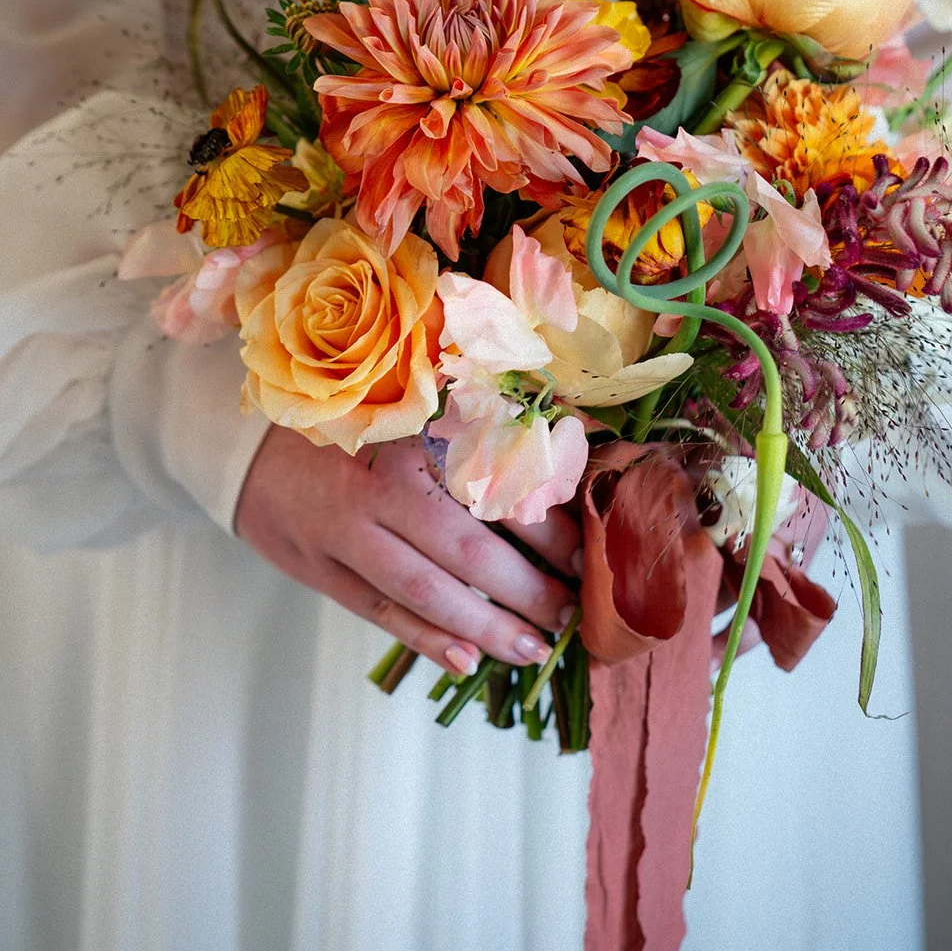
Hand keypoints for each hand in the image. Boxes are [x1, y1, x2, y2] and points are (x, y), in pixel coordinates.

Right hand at [234, 427, 582, 676]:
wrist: (250, 445)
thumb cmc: (350, 425)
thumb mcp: (414, 409)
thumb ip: (488, 428)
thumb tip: (573, 442)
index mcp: (411, 437)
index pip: (490, 489)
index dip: (545, 528)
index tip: (583, 555)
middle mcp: (380, 486)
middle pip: (464, 549)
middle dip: (524, 589)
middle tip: (567, 615)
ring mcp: (345, 534)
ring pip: (423, 591)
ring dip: (484, 626)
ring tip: (532, 648)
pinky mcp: (321, 571)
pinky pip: (381, 613)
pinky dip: (426, 640)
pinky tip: (466, 660)